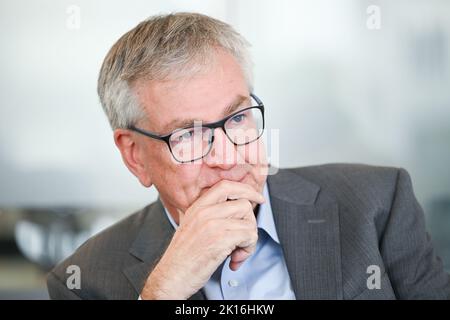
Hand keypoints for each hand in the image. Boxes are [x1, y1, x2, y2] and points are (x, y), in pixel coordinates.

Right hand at [140, 180, 264, 299]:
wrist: (171, 277)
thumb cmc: (182, 257)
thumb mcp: (191, 227)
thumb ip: (208, 215)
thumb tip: (234, 209)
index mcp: (197, 207)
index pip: (226, 186)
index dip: (246, 190)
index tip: (256, 198)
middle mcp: (204, 212)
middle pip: (243, 204)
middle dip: (250, 223)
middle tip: (243, 239)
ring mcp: (212, 224)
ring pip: (249, 221)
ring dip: (249, 239)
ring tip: (237, 252)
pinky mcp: (220, 239)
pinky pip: (249, 236)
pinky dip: (248, 249)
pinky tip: (235, 259)